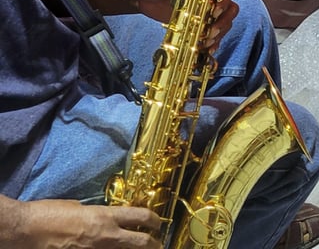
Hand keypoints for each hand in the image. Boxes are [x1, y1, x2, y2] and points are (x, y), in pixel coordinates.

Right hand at [15, 198, 161, 247]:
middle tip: (157, 244)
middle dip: (152, 244)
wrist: (27, 230)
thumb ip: (98, 215)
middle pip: (141, 242)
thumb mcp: (80, 208)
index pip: (141, 216)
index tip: (158, 223)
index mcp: (105, 217)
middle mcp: (106, 236)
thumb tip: (108, 219)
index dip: (154, 220)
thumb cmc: (50, 213)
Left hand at [132, 0, 237, 51]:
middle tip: (210, 31)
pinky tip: (205, 50)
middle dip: (223, 22)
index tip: (214, 10)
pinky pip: (212, 36)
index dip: (224, 1)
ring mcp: (203, 13)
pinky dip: (212, 44)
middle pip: (229, 9)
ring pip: (223, 24)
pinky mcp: (196, 26)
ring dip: (218, 34)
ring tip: (206, 43)